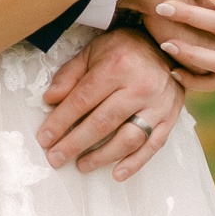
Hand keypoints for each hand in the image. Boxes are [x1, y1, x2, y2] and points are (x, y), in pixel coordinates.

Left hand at [38, 27, 184, 180]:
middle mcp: (139, 86)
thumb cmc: (126, 48)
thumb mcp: (94, 51)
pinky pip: (152, 145)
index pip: (82, 100)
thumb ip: (70, 74)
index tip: (45, 138)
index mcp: (117, 67)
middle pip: (102, 123)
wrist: (169, 42)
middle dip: (74, 144)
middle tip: (56, 157)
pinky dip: (134, 163)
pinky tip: (117, 173)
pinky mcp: (170, 117)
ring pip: (127, 139)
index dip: (60, 121)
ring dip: (101, 157)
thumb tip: (49, 99)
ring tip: (81, 165)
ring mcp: (157, 104)